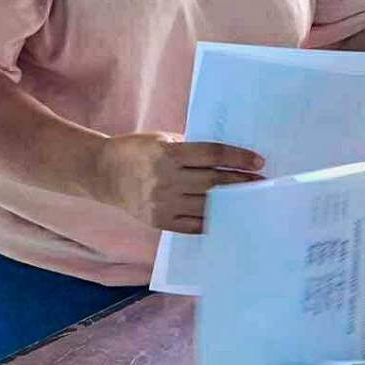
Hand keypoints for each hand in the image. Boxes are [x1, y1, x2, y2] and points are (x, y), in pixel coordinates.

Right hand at [90, 132, 264, 231]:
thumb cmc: (134, 151)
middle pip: (213, 181)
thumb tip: (224, 158)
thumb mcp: (160, 140)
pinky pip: (192, 225)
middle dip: (241, 181)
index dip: (238, 157)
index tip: (258, 161)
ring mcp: (162, 203)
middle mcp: (166, 179)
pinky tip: (228, 216)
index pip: (211, 155)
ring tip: (249, 199)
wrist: (102, 174)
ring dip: (232, 202)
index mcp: (167, 154)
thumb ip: (189, 148)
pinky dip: (212, 221)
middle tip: (262, 182)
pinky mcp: (159, 221)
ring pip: (206, 204)